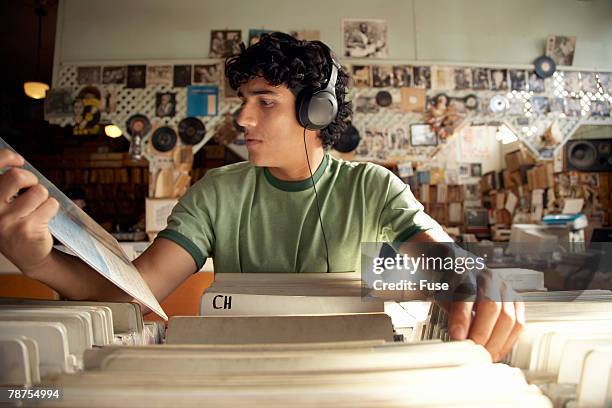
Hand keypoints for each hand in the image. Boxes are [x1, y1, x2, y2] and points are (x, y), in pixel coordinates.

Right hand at [0, 149, 58, 274]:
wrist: (29, 257)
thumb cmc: (18, 226)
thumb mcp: (5, 207)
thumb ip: (8, 188)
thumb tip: (18, 163)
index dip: (6, 157)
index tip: (18, 160)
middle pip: (17, 177)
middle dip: (31, 179)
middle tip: (34, 188)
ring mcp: (8, 221)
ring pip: (39, 192)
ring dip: (45, 198)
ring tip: (38, 210)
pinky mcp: (27, 228)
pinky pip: (50, 205)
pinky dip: (53, 209)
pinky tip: (44, 220)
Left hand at [446, 269, 524, 362]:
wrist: (466, 277)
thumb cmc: (454, 287)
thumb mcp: (444, 296)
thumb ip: (451, 312)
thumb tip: (458, 337)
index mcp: (467, 271)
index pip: (467, 293)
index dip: (462, 317)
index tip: (457, 335)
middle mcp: (489, 278)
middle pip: (492, 306)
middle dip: (482, 333)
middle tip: (472, 350)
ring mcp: (506, 289)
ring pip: (509, 318)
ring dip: (496, 342)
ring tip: (483, 356)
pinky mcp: (516, 302)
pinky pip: (519, 324)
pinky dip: (507, 342)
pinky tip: (495, 351)